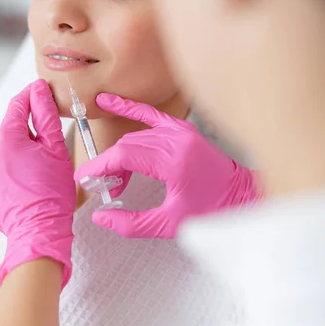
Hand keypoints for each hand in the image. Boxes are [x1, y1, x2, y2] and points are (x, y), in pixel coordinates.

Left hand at [0, 80, 75, 287]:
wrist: (37, 229)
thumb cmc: (51, 193)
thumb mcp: (56, 150)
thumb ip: (45, 115)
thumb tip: (38, 90)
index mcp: (6, 138)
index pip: (18, 105)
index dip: (32, 97)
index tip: (40, 93)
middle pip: (9, 131)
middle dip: (25, 136)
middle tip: (44, 154)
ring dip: (13, 154)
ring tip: (31, 174)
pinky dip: (3, 171)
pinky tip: (18, 184)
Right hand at [75, 94, 260, 238]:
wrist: (239, 195)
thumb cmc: (210, 209)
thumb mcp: (168, 224)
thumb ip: (131, 224)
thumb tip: (102, 217)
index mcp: (173, 162)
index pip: (123, 156)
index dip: (99, 167)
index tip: (84, 178)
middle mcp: (176, 141)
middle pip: (127, 145)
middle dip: (109, 167)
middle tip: (103, 188)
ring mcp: (180, 131)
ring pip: (135, 135)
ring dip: (120, 155)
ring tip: (115, 179)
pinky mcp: (182, 128)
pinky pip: (149, 113)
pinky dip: (128, 108)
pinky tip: (108, 101)